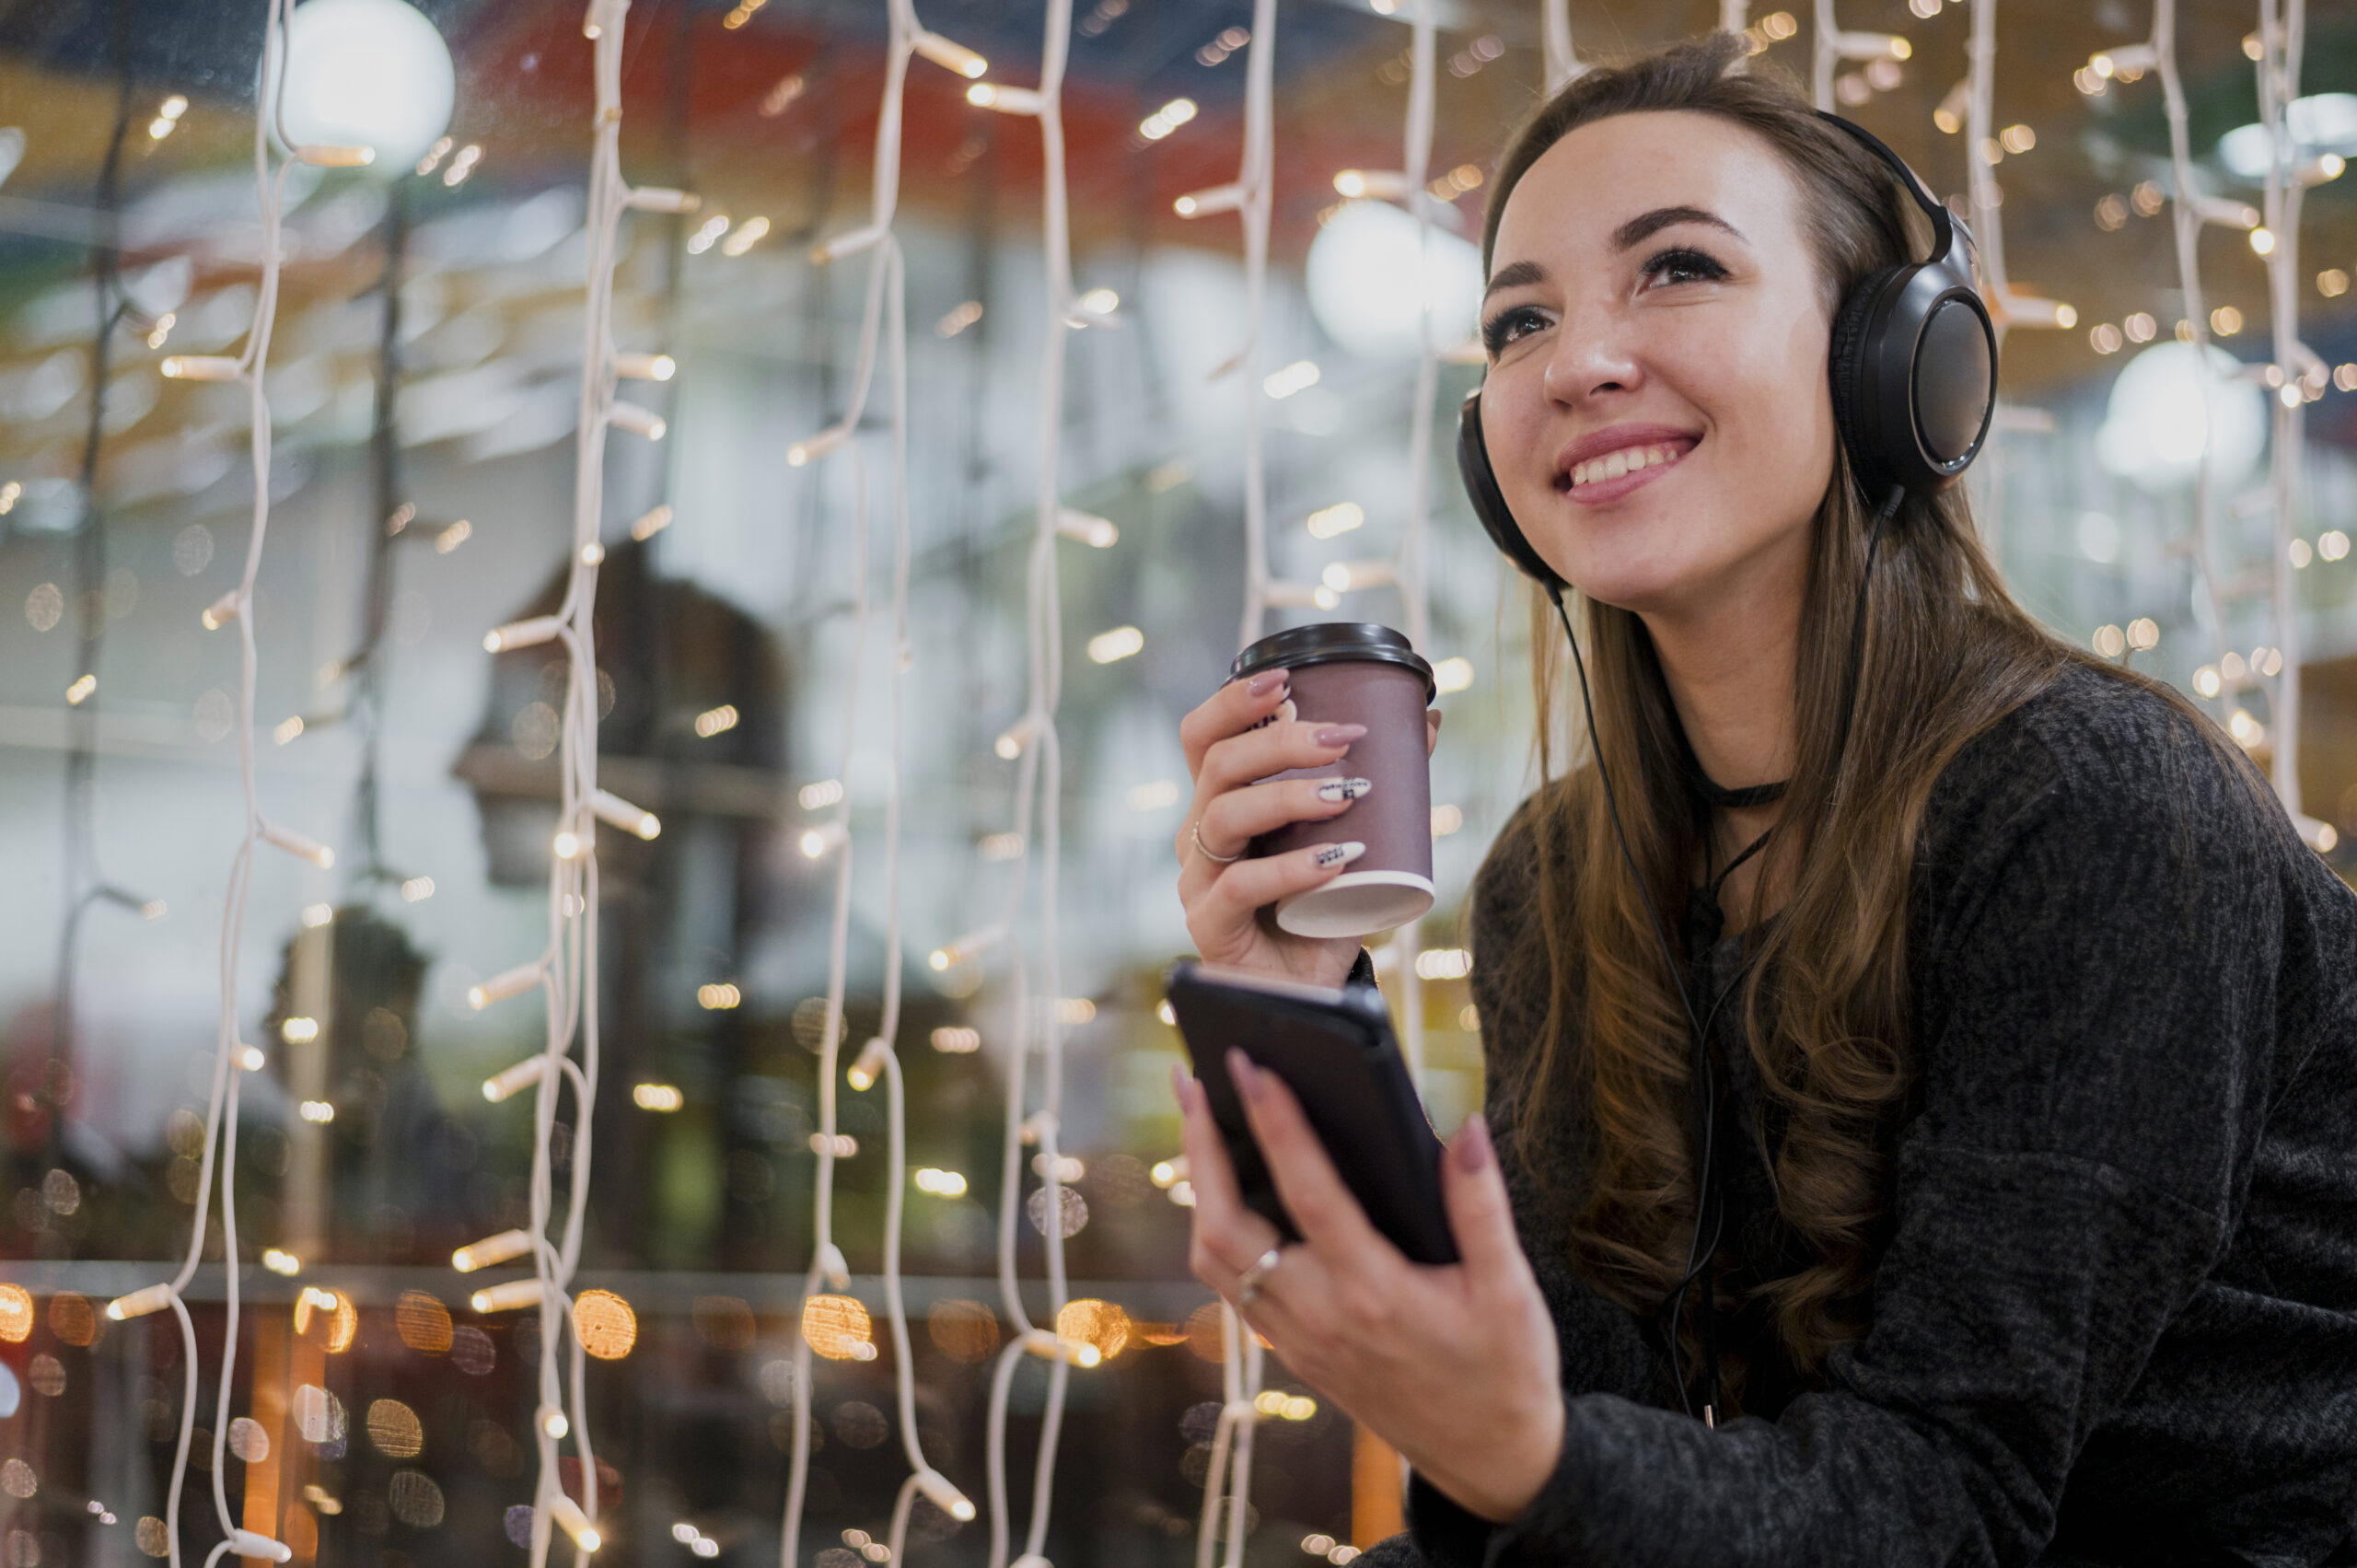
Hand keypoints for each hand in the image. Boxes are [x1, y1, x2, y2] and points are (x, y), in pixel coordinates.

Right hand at [1174, 671, 1441, 989]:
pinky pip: (1241, 885)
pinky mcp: (1209, 925)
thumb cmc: (1322, 909)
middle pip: (1218, 764)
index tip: (1287, 681)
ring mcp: (1198, 879)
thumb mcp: (1350, 837)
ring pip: (1224, 816)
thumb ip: (1379, 781)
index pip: (1203, 736)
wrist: (1309, 993)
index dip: (1233, 702)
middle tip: (1345, 739)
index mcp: (1219, 801)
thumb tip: (1430, 721)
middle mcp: (1199, 833)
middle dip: (1281, 741)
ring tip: (1348, 794)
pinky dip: (1291, 867)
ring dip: (1289, 795)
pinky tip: (1337, 859)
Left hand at [1175, 1052, 1563, 1522]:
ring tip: (1200, 1121)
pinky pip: (1230, 1286)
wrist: (1491, 1461)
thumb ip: (1482, 1205)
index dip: (1277, 1126)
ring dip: (1198, 1188)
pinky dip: (1214, 1230)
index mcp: (1376, 1294)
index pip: (1309, 1194)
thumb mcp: (1512, 1288)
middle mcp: (1321, 1317)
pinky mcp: (1294, 1352)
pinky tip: (1226, 1189)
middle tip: (1193, 1081)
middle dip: (1202, 1150)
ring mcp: (1299, 1339)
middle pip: (1225, 1229)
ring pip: (1214, 1259)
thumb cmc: (1505, 1370)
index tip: (1253, 1067)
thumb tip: (1464, 1128)